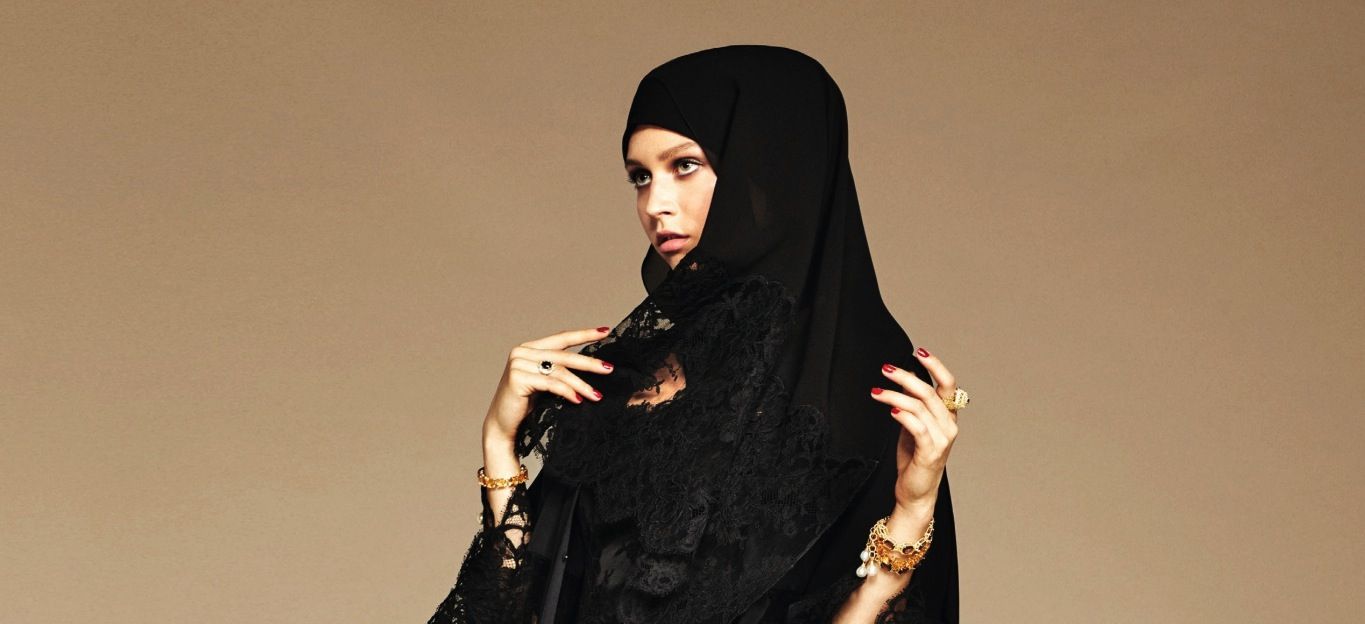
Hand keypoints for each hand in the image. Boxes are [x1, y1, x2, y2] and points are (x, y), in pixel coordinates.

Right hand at [482, 325, 615, 443]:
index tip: (605, 331)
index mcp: (530, 348)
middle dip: (589, 363)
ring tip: (596, 396)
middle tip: (609, 368)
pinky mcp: (517, 378)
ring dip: (581, 384)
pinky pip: (551, 384)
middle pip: (564, 355)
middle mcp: (522, 352)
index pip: (562, 338)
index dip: (584, 334)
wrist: (502, 425)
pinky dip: (567, 392)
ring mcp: (518, 364)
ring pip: (559, 371)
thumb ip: (559, 370)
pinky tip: (578, 400)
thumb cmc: (526, 405)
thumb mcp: (545, 382)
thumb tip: (593, 366)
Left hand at [871, 347, 960, 511]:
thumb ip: (913, 403)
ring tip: (876, 392)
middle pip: (930, 392)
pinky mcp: (931, 452)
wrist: (916, 492)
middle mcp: (949, 425)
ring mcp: (942, 439)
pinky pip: (917, 427)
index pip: (948, 384)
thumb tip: (906, 378)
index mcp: (948, 416)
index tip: (919, 351)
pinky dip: (903, 416)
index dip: (935, 366)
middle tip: (885, 369)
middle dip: (906, 377)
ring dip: (895, 396)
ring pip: (919, 407)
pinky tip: (890, 410)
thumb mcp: (912, 425)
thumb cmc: (914, 458)